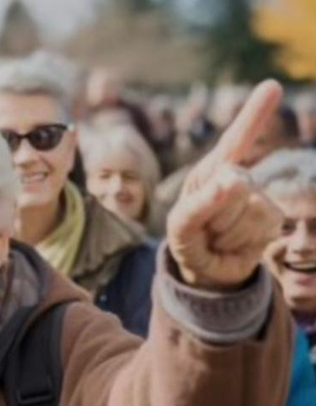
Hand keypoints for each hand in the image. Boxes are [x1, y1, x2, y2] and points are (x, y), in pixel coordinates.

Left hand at [167, 80, 283, 289]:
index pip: (235, 140)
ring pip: (249, 209)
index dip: (253, 114)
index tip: (272, 86)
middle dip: (213, 213)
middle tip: (205, 228)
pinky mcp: (273, 219)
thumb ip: (202, 202)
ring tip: (217, 236)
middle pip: (234, 185)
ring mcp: (259, 197)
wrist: (205, 268)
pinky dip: (241, 242)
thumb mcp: (182, 223)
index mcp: (212, 170)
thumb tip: (234, 179)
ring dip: (226, 231)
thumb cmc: (188, 238)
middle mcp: (238, 177)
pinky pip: (260, 227)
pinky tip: (234, 244)